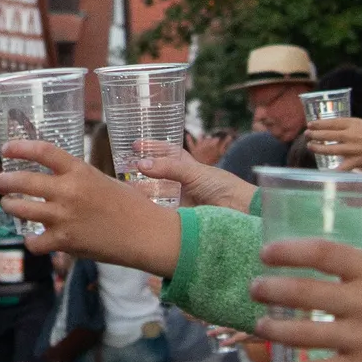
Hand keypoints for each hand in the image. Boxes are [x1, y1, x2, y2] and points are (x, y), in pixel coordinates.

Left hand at [0, 138, 181, 269]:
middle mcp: (68, 191)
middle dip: (4, 180)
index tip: (6, 148)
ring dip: (9, 206)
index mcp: (80, 171)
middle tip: (0, 182)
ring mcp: (64, 217)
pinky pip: (34, 242)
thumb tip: (55, 179)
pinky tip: (34, 240)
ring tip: (9, 205)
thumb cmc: (130, 206)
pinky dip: (32, 242)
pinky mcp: (65, 242)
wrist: (147, 235)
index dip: (20, 147)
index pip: (43, 151)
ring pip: (19, 209)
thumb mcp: (102, 180)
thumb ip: (77, 178)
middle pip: (22, 181)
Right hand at [134, 137, 253, 209]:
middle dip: (141, 171)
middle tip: (122, 168)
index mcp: (190, 168)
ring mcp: (181, 200)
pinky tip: (136, 207)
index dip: (153, 147)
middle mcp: (184, 183)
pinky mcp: (179, 217)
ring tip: (124, 188)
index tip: (135, 144)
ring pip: (157, 193)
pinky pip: (160, 211)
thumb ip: (168, 168)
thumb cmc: (223, 187)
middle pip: (158, 175)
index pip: (168, 153)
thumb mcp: (194, 172)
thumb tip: (141, 164)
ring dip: (142, 190)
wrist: (239, 212)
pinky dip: (148, 208)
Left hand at [254, 237, 361, 361]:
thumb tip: (338, 275)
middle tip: (254, 287)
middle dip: (270, 288)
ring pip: (301, 331)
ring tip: (259, 324)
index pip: (321, 252)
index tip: (267, 251)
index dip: (288, 250)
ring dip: (273, 327)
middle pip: (302, 290)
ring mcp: (361, 337)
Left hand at [301, 116, 361, 173]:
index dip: (319, 123)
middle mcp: (351, 134)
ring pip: (329, 148)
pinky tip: (325, 171)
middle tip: (306, 134)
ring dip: (318, 148)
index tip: (311, 124)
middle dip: (314, 134)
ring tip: (310, 146)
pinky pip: (341, 167)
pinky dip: (333, 170)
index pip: (332, 122)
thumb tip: (339, 131)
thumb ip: (353, 128)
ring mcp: (353, 148)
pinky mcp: (357, 161)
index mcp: (355, 123)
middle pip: (327, 134)